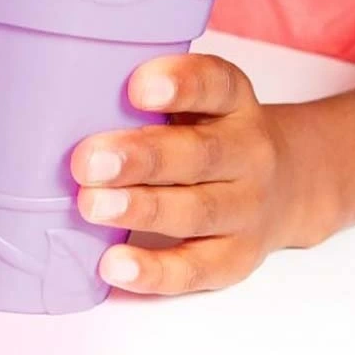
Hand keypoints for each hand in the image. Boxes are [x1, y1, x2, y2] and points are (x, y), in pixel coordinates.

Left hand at [71, 54, 315, 295]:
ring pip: (197, 211)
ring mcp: (248, 209)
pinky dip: (154, 270)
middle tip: (88, 160)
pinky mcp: (237, 258)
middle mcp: (249, 152)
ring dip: (141, 210)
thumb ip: (149, 96)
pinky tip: (113, 264)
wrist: (287, 185)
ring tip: (91, 205)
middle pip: (200, 154)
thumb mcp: (197, 98)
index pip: (215, 84)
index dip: (180, 84)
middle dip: (142, 158)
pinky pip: (197, 268)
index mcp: (235, 101)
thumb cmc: (211, 130)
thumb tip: (67, 96)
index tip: (136, 87)